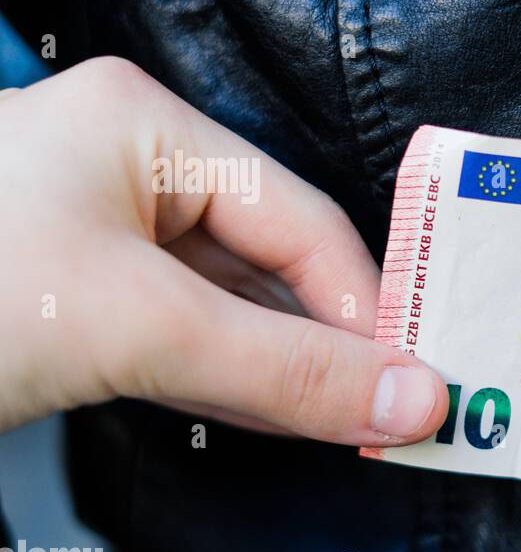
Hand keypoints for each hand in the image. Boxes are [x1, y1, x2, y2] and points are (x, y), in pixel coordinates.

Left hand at [0, 57, 447, 443]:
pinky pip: (184, 337)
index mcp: (148, 128)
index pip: (300, 220)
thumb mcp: (136, 326)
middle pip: (270, 260)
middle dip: (331, 340)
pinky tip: (281, 417)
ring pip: (229, 305)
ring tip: (351, 423)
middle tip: (395, 407)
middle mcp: (128, 169)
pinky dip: (234, 381)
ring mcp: (98, 236)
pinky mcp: (76, 300)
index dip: (364, 304)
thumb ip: (285, 369)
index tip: (413, 379)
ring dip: (288, 368)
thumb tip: (409, 400)